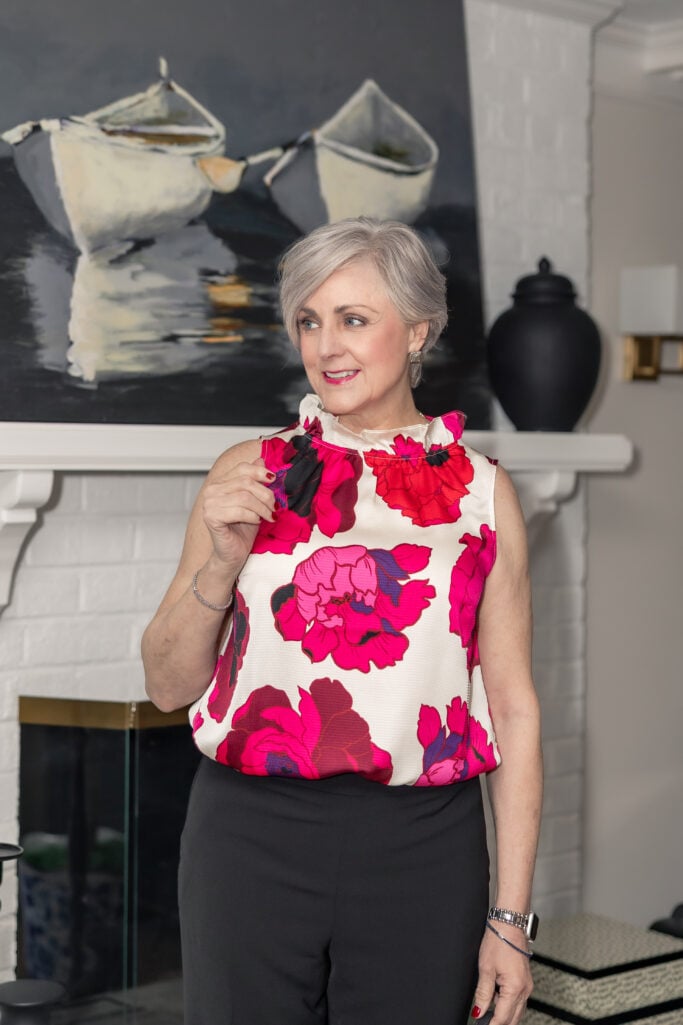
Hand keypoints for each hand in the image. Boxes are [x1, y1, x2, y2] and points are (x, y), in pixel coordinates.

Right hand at [201, 457, 274, 572]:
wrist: (232, 554)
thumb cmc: (243, 530)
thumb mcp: (255, 502)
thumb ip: (256, 482)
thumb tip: (261, 459)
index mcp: (221, 483)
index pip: (242, 468)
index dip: (260, 472)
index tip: (273, 480)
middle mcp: (212, 491)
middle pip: (246, 482)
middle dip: (265, 494)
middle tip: (274, 507)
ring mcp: (209, 504)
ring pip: (245, 497)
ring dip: (262, 508)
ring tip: (268, 516)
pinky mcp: (211, 517)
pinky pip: (239, 511)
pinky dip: (253, 516)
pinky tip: (256, 522)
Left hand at [471, 924, 532, 1024]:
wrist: (509, 924)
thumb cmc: (498, 941)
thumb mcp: (486, 968)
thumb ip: (483, 993)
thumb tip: (479, 1011)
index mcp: (515, 987)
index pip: (503, 1017)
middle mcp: (525, 989)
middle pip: (513, 1019)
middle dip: (500, 1023)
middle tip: (485, 1023)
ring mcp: (527, 985)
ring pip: (517, 1011)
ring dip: (504, 1015)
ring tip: (488, 1012)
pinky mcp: (525, 981)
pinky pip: (518, 1001)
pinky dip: (508, 1005)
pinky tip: (497, 1000)